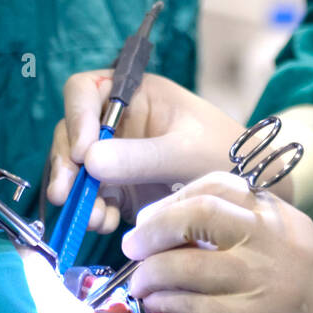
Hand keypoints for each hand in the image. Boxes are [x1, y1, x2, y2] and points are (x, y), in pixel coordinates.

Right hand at [46, 71, 241, 234]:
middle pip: (71, 132)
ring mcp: (113, 155)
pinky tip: (106, 223)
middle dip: (65, 163)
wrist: (248, 189)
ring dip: (76, 194)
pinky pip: (90, 197)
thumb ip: (141, 156)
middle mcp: (116, 121)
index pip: (84, 89)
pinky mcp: (116, 187)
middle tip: (64, 193)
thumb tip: (88, 160)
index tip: (83, 152)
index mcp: (133, 93)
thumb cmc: (224, 152)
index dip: (76, 116)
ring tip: (94, 217)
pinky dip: (92, 211)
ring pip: (75, 168)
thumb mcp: (186, 151)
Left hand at [121, 173, 312, 312]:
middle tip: (132, 245)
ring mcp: (266, 285)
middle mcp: (277, 243)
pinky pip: (191, 305)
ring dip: (149, 272)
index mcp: (286, 220)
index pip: (221, 185)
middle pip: (199, 212)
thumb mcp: (293, 260)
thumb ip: (249, 239)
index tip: (152, 219)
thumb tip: (177, 232)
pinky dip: (165, 303)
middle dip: (155, 226)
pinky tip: (158, 308)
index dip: (176, 198)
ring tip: (139, 284)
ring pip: (186, 263)